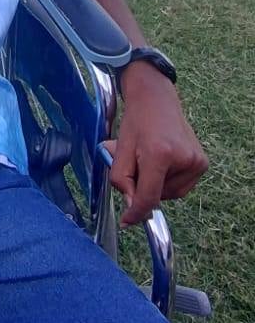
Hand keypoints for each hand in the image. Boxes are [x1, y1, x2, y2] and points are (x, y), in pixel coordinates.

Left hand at [110, 65, 207, 225]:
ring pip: (170, 194)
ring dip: (157, 186)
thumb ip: (122, 182)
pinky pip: (181, 187)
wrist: (156, 100)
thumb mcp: (120, 151)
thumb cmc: (136, 123)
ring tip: (150, 161)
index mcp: (160, 154)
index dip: (136, 212)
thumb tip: (133, 209)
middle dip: (144, 189)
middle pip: (159, 195)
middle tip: (136, 166)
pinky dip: (169, 181)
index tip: (127, 222)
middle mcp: (184, 159)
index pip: (149, 196)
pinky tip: (164, 162)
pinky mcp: (202, 163)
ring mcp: (196, 161)